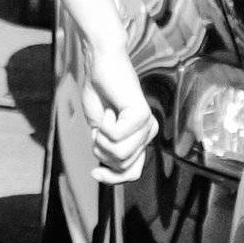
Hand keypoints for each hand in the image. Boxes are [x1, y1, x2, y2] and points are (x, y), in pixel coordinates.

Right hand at [81, 43, 156, 184]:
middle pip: (122, 165)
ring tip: (106, 117)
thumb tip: (103, 176)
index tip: (94, 173)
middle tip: (101, 127)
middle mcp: (149, 133)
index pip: (132, 173)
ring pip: (119, 154)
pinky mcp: (142, 115)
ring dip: (102, 138)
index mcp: (141, 139)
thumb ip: (107, 153)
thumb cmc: (99, 93)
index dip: (113, 178)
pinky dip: (104, 125)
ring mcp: (148, 125)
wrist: (100, 63)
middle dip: (102, 150)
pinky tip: (109, 108)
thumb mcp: (100, 132)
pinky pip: (116, 137)